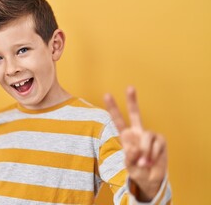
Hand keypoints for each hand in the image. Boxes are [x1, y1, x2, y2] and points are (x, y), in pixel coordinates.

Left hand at [104, 86, 166, 200]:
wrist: (151, 180)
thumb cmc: (137, 171)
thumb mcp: (129, 164)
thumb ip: (129, 156)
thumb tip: (135, 147)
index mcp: (126, 136)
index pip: (118, 120)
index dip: (113, 108)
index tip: (107, 94)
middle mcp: (137, 133)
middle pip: (135, 114)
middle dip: (132, 101)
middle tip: (130, 87)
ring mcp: (149, 136)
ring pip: (146, 136)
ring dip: (145, 152)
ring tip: (143, 163)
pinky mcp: (160, 140)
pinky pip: (156, 144)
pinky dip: (153, 154)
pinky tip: (151, 161)